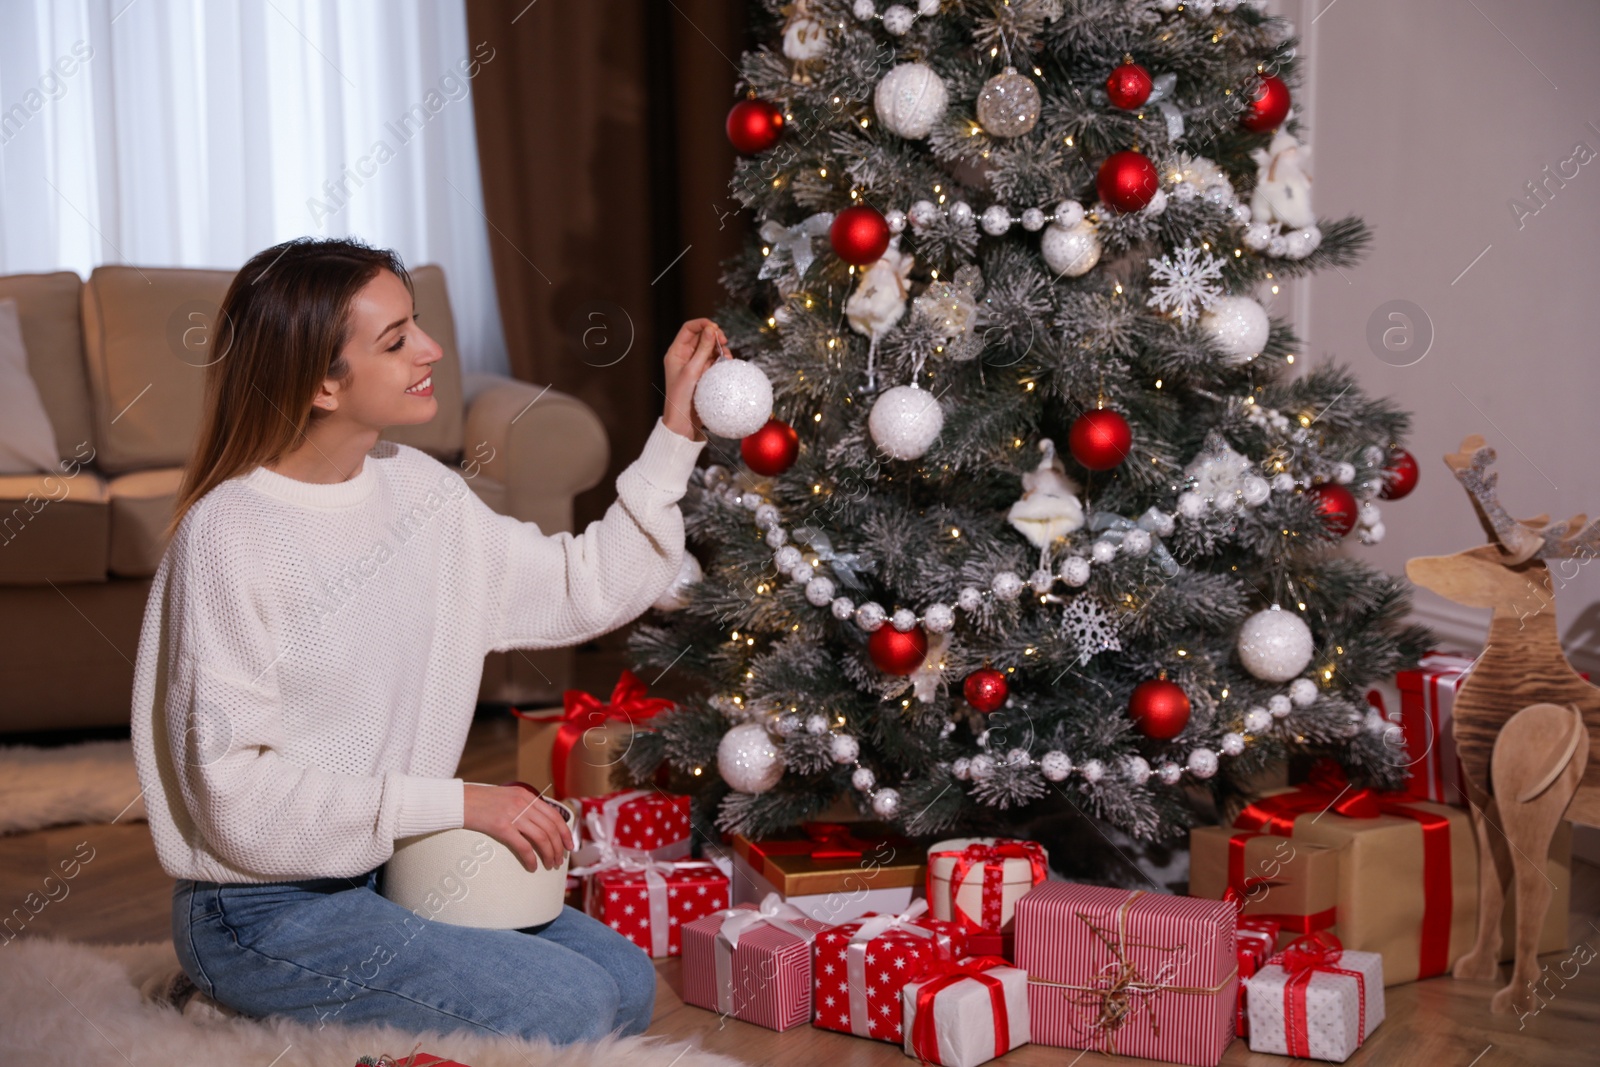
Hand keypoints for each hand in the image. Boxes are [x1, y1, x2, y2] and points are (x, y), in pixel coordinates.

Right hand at [461, 784, 574, 871]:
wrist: (456, 801)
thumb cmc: (478, 802)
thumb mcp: (505, 797)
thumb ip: (521, 805)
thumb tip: (536, 824)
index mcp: (526, 795)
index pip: (554, 815)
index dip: (564, 832)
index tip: (569, 845)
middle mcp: (523, 803)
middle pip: (550, 828)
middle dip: (558, 847)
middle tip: (559, 861)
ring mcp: (513, 814)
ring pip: (541, 838)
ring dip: (549, 854)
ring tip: (550, 865)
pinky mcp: (501, 826)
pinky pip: (523, 846)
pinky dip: (531, 859)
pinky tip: (532, 867)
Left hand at [661, 318, 727, 441]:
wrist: (683, 422)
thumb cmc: (681, 397)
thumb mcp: (692, 371)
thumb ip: (703, 349)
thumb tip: (711, 329)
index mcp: (676, 352)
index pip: (689, 329)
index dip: (702, 324)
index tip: (716, 328)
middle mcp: (685, 357)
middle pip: (702, 337)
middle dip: (714, 337)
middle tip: (724, 342)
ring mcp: (695, 366)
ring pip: (710, 349)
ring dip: (720, 349)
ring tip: (727, 356)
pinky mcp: (704, 375)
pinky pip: (714, 362)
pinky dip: (722, 361)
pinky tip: (728, 364)